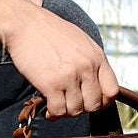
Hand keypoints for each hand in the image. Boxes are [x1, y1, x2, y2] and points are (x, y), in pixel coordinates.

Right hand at [0, 0, 117, 116]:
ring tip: (57, 106)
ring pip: (76, 110)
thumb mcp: (81, 42)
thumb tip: (97, 86)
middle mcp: (86, 67)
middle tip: (69, 104)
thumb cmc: (49, 32)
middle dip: (82, 109)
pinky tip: (48, 109)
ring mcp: (69, 76)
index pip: (112, 92)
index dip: (102, 102)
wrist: (24, 23)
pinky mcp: (51, 83)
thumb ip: (92, 62)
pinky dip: (53, 114)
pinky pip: (58, 110)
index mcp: (97, 57)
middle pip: (94, 105)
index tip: (89, 101)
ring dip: (66, 112)